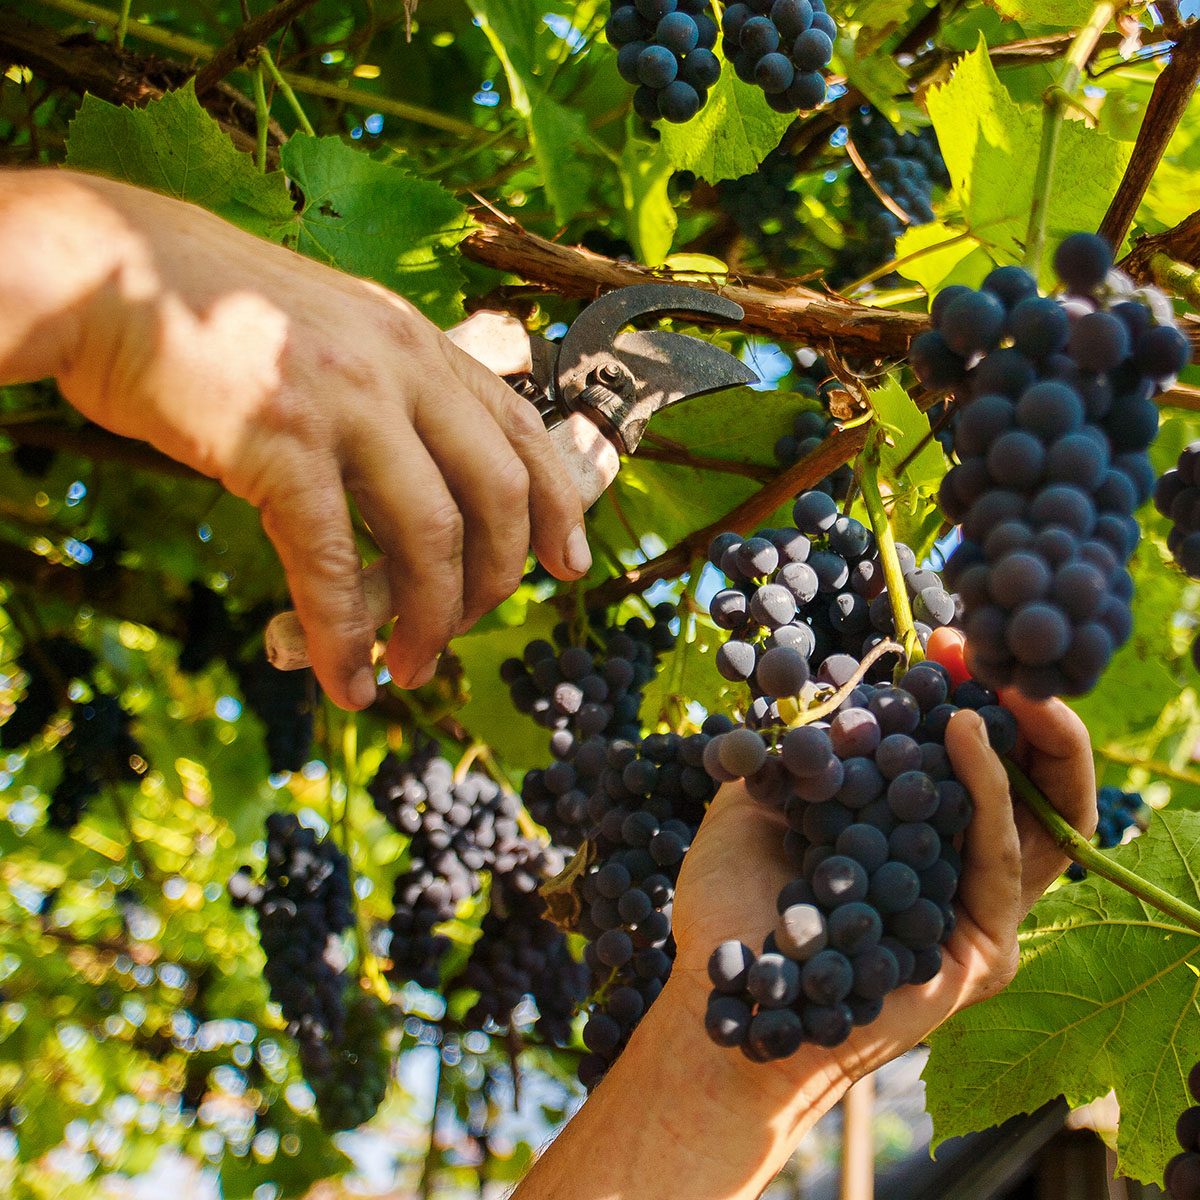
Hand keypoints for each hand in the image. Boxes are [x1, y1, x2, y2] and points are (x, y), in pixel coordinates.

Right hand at [0, 171, 590, 709]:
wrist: (104, 269)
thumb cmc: (211, 311)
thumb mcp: (330, 328)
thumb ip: (386, 385)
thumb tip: (418, 464)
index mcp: (415, 341)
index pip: (520, 427)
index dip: (559, 504)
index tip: (573, 563)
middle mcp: (397, 366)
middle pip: (498, 492)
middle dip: (497, 581)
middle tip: (463, 632)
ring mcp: (343, 402)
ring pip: (432, 537)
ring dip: (429, 622)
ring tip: (409, 669)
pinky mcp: (278, 444)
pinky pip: (333, 564)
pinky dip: (344, 636)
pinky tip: (345, 679)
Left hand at [671, 668, 1095, 1090]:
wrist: (717, 988)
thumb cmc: (728, 902)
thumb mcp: (755, 800)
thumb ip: (795, 749)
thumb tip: (816, 681)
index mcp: (913, 834)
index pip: (967, 759)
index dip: (967, 695)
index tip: (943, 638)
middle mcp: (954, 869)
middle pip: (1025, 785)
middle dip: (1017, 711)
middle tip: (990, 650)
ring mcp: (974, 912)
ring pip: (1035, 819)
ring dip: (1020, 738)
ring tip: (987, 677)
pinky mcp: (982, 951)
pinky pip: (1000, 862)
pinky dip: (988, 791)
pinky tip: (960, 733)